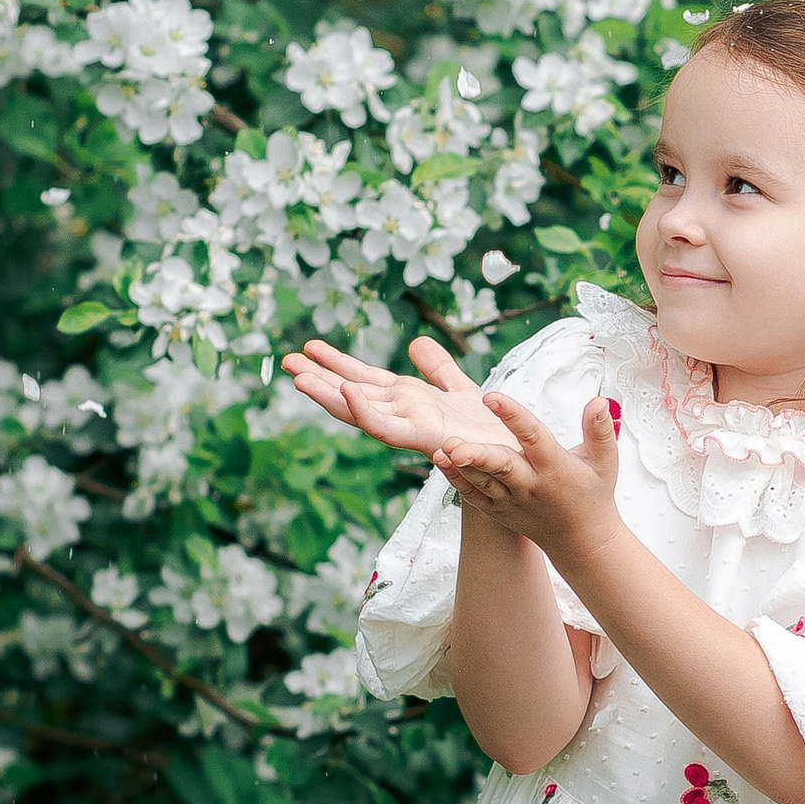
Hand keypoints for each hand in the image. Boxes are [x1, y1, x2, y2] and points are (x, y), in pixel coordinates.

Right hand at [283, 333, 523, 465]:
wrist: (517, 460)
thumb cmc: (490, 431)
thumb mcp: (462, 388)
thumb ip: (439, 367)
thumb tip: (416, 343)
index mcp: (409, 400)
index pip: (365, 378)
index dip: (336, 364)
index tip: (308, 349)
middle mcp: (405, 413)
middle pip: (353, 393)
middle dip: (320, 379)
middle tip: (286, 361)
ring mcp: (412, 427)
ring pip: (362, 410)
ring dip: (330, 396)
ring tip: (300, 378)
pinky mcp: (427, 439)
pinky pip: (390, 428)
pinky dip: (367, 412)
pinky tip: (348, 392)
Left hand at [433, 392, 623, 564]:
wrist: (580, 541)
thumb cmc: (593, 494)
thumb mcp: (605, 462)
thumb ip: (600, 430)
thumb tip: (600, 400)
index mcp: (555, 467)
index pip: (533, 437)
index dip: (512, 416)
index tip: (491, 396)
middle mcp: (531, 485)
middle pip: (502, 466)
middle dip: (478, 455)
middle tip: (454, 442)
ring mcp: (511, 500)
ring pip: (483, 482)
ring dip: (461, 466)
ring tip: (443, 448)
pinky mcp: (498, 510)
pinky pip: (474, 495)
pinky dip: (457, 479)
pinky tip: (441, 460)